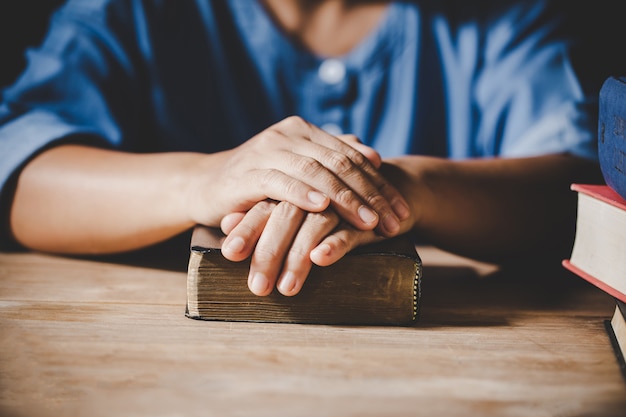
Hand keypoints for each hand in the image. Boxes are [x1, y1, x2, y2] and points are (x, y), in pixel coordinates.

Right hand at [190, 116, 408, 236]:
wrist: (204, 185)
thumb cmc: (258, 183)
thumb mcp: (298, 172)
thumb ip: (332, 159)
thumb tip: (373, 153)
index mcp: (305, 132)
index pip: (352, 157)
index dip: (380, 185)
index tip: (403, 212)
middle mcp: (289, 135)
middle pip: (339, 163)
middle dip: (370, 195)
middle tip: (394, 222)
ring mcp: (267, 150)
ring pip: (315, 171)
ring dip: (344, 198)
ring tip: (367, 221)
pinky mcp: (247, 172)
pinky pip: (279, 181)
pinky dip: (301, 193)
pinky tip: (321, 207)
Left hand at [220, 197, 414, 296]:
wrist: (390, 186)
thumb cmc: (327, 201)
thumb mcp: (293, 205)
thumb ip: (259, 213)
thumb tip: (223, 223)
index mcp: (294, 181)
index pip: (264, 203)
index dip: (247, 228)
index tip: (229, 254)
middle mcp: (314, 188)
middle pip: (285, 214)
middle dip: (269, 252)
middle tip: (256, 286)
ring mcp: (342, 200)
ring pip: (315, 224)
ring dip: (298, 257)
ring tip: (285, 288)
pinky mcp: (367, 215)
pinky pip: (350, 228)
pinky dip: (335, 242)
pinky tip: (320, 258)